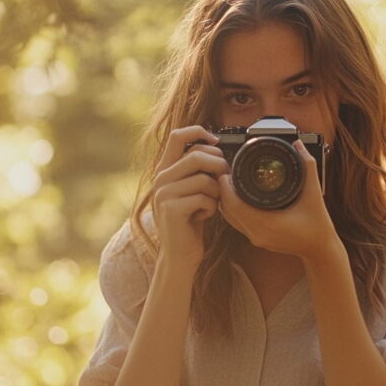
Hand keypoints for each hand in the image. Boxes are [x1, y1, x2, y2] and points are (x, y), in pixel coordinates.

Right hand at [151, 125, 229, 270]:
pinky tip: (204, 216)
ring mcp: (164, 193)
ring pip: (203, 178)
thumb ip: (198, 170)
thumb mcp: (193, 190)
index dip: (199, 131)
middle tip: (225, 179)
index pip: (177, 135)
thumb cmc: (191, 221)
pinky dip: (211, 207)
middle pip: (197, 155)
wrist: (179, 254)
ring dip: (216, 192)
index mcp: (165, 169)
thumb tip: (218, 149)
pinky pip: (203, 198)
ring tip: (212, 203)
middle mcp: (161, 178)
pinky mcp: (171, 209)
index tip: (216, 141)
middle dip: (219, 166)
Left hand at [218, 139, 337, 263]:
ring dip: (226, 200)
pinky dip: (232, 209)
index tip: (226, 170)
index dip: (226, 186)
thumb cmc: (318, 225)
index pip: (234, 204)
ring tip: (229, 181)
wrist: (320, 249)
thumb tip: (299, 145)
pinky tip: (236, 196)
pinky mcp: (257, 239)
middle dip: (222, 190)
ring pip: (229, 218)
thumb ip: (308, 167)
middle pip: (227, 210)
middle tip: (225, 171)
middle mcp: (257, 233)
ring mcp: (255, 238)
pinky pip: (236, 223)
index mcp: (267, 223)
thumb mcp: (314, 193)